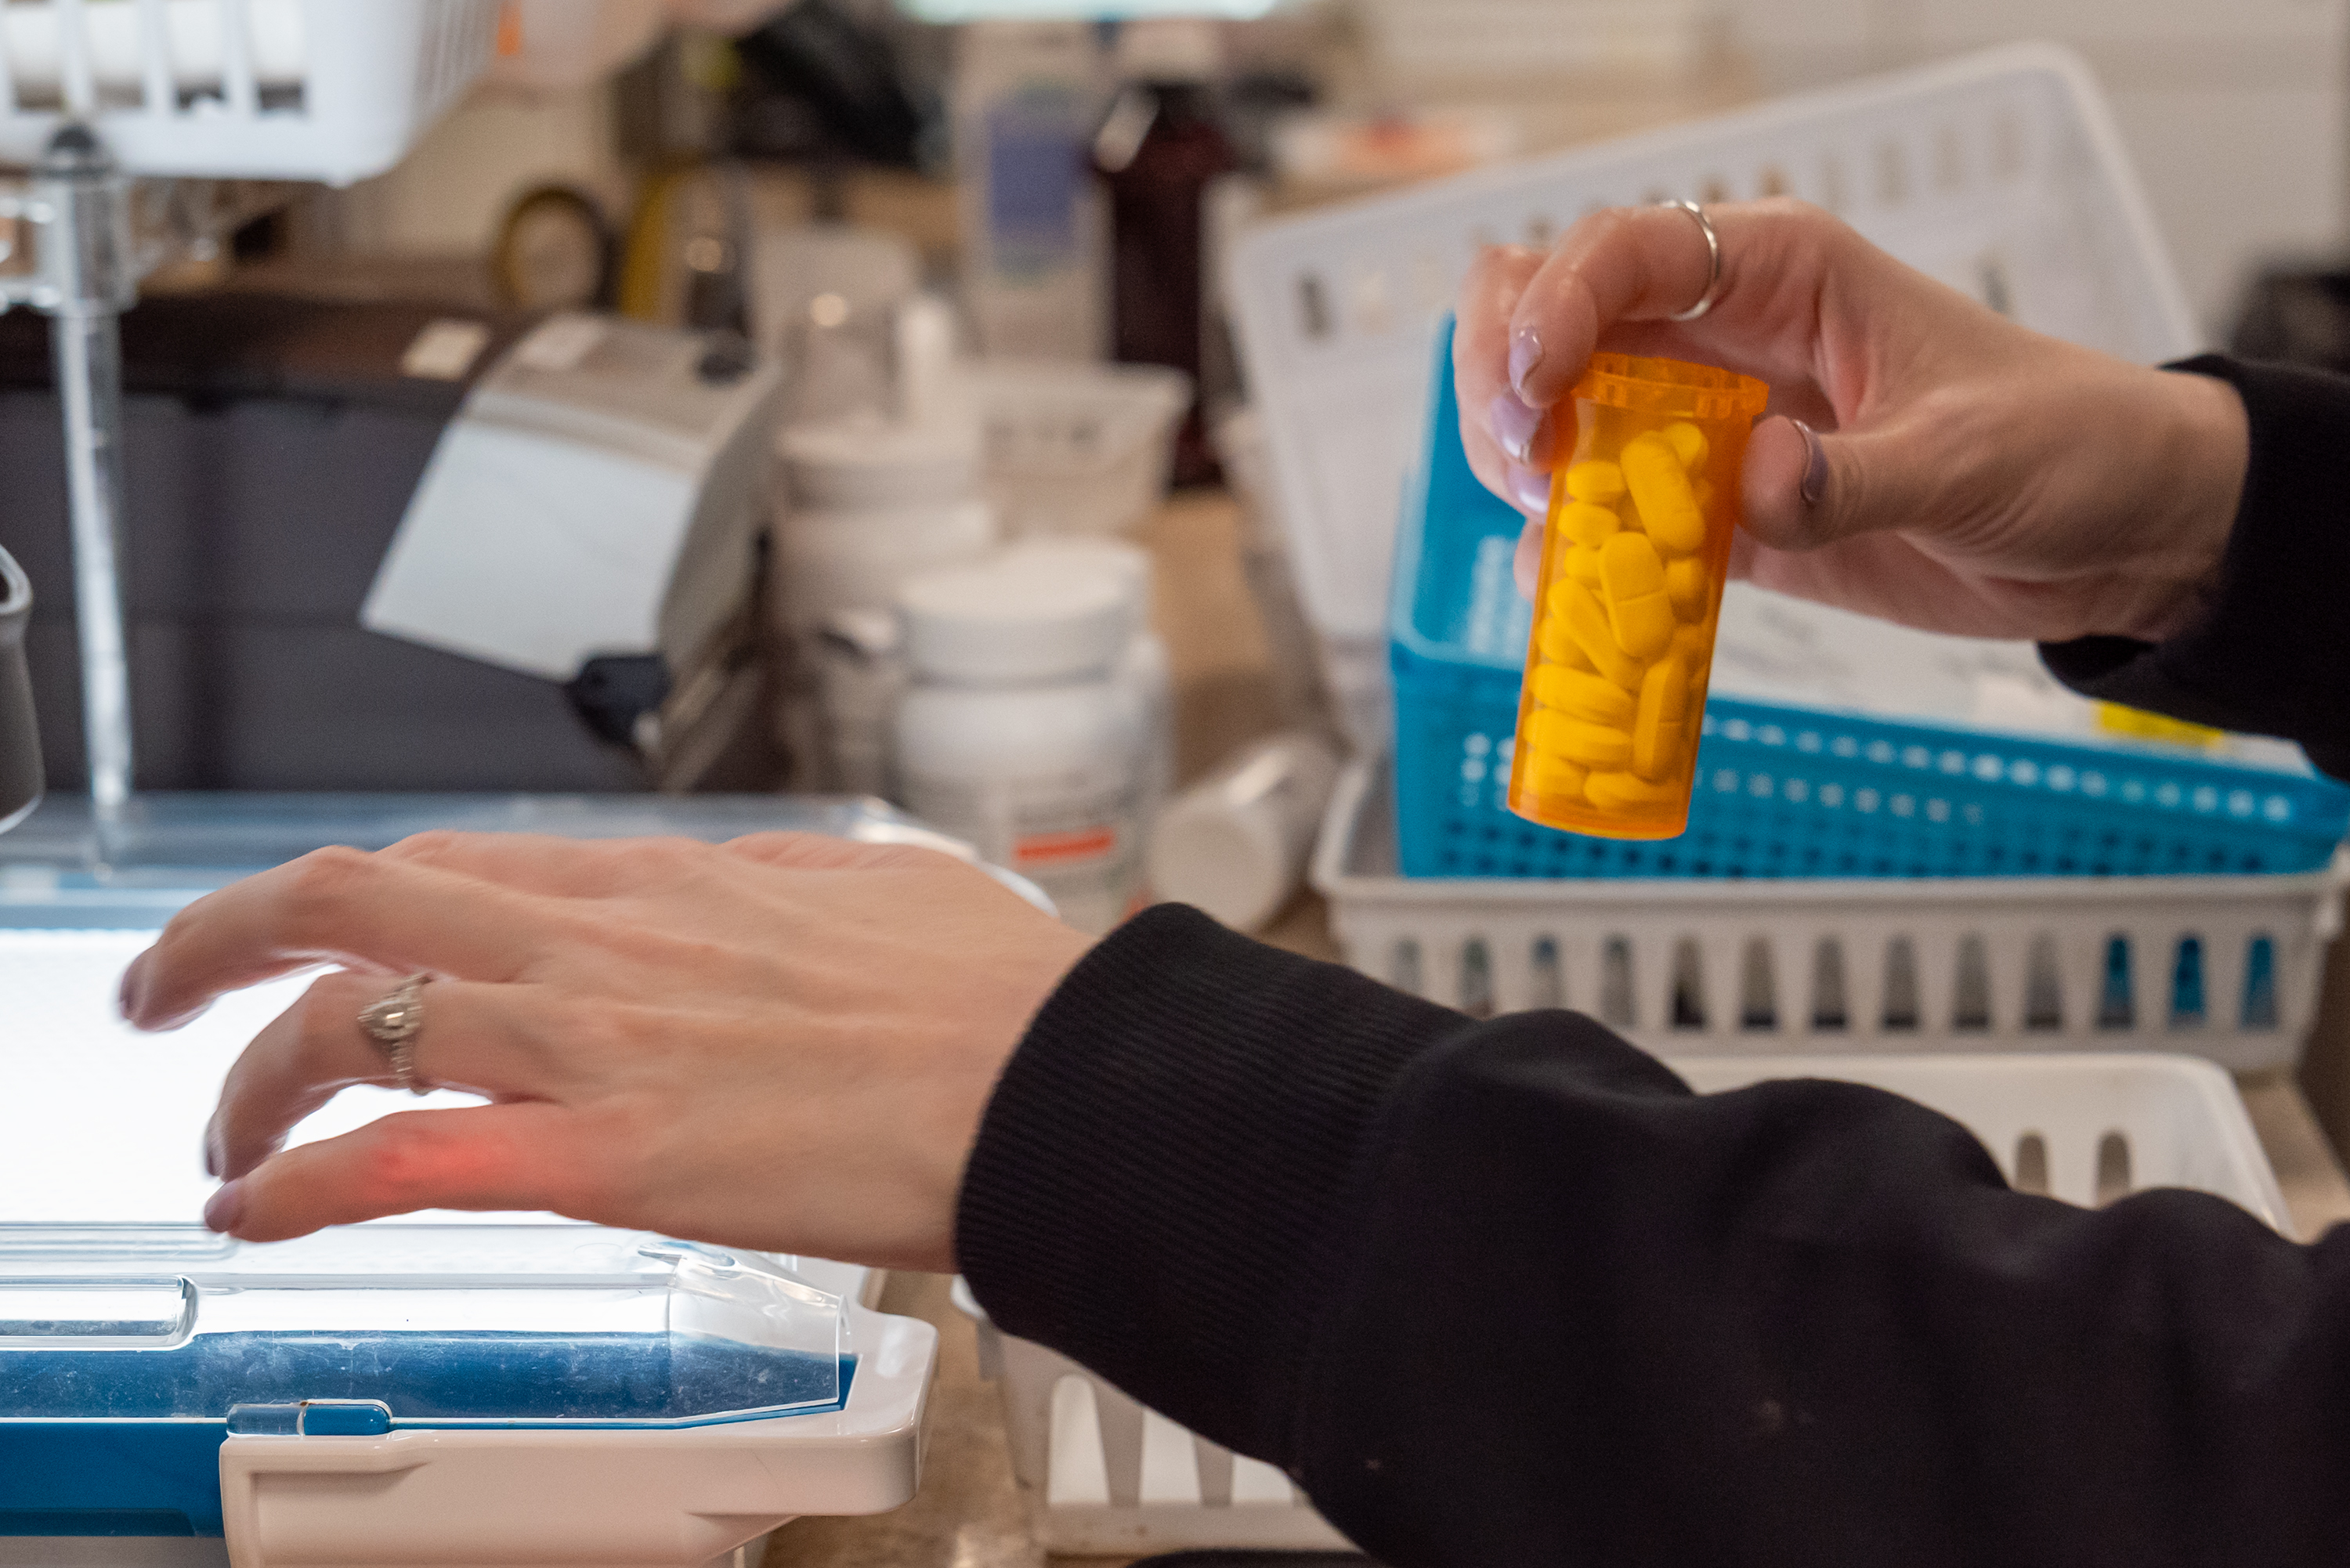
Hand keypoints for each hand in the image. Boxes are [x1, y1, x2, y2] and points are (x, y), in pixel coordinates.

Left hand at [117, 833, 1093, 1270]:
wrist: (1055, 1075)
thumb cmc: (996, 995)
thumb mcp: (878, 885)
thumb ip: (782, 882)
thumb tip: (745, 885)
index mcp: (671, 883)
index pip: (457, 861)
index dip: (354, 895)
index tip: (316, 932)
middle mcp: (607, 943)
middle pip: (355, 895)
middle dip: (225, 936)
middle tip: (171, 988)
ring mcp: (601, 1044)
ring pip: (352, 1017)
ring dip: (248, 1078)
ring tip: (221, 1140)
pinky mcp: (615, 1156)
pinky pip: (409, 1158)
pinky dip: (306, 1181)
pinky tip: (264, 1210)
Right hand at [1458, 199, 2248, 643]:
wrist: (2115, 534)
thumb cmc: (2064, 446)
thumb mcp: (1969, 457)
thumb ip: (1854, 476)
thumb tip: (1749, 485)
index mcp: (1778, 273)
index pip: (1624, 251)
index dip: (1554, 307)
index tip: (1534, 390)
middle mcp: (1718, 335)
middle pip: (1545, 314)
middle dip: (1503, 379)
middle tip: (1525, 466)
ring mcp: (1701, 424)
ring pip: (1552, 414)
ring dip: (1522, 468)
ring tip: (1557, 532)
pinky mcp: (1710, 512)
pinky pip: (1602, 519)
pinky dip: (1566, 554)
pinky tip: (1578, 591)